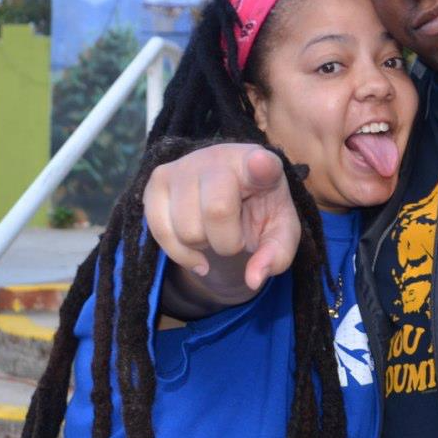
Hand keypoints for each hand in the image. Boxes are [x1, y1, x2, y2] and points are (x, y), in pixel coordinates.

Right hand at [142, 143, 300, 316]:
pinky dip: (179, 253)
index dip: (260, 166)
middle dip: (227, 242)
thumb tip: (253, 280)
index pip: (261, 164)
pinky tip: (196, 250)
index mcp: (260, 165)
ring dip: (203, 245)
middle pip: (217, 211)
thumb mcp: (279, 235)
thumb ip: (275, 256)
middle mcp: (219, 157)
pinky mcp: (158, 180)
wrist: (229, 198)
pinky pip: (161, 232)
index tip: (261, 163)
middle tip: (235, 234)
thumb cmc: (259, 213)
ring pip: (187, 229)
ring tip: (213, 230)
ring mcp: (184, 166)